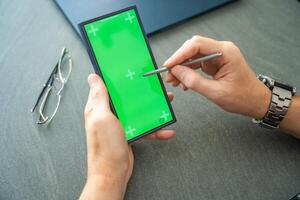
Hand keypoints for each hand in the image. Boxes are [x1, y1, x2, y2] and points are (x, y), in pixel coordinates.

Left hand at [80, 74, 174, 199]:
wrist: (113, 172)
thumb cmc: (105, 147)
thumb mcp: (101, 117)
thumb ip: (99, 97)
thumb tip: (93, 77)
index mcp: (99, 107)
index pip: (107, 86)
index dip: (117, 77)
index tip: (130, 70)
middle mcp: (109, 114)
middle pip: (127, 97)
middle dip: (141, 92)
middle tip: (155, 86)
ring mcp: (120, 124)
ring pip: (138, 111)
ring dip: (153, 108)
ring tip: (166, 103)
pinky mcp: (129, 133)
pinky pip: (144, 127)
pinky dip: (156, 129)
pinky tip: (166, 130)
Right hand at [164, 35, 270, 118]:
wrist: (255, 101)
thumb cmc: (242, 97)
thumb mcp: (216, 92)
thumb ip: (194, 81)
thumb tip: (176, 72)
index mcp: (226, 52)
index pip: (197, 45)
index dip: (180, 54)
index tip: (168, 65)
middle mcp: (222, 50)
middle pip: (193, 48)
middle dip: (179, 61)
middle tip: (169, 75)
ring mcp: (218, 56)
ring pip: (193, 56)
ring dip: (182, 68)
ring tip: (174, 81)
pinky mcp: (215, 63)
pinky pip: (197, 64)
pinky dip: (189, 72)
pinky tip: (184, 82)